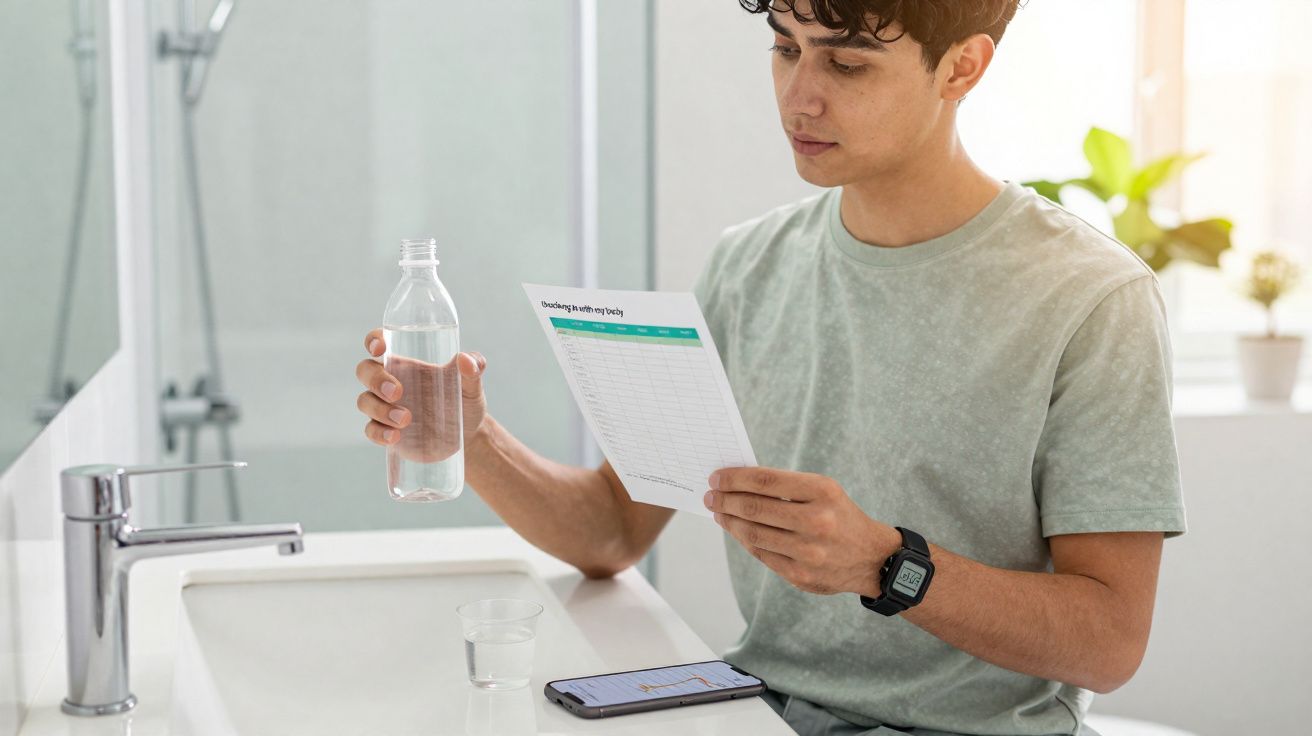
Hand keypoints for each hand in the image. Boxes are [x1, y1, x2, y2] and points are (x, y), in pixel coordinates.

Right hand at [355, 327, 488, 460]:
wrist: (467, 435)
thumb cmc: (465, 400)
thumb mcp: (471, 384)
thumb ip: (474, 368)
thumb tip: (466, 360)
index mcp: (406, 363)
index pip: (380, 343)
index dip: (374, 341)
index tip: (380, 348)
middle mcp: (390, 381)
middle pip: (365, 371)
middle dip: (375, 379)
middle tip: (397, 392)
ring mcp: (385, 407)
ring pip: (364, 401)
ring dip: (379, 409)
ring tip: (405, 419)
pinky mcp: (386, 430)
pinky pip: (371, 430)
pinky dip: (378, 433)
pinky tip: (394, 437)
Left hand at [704, 467, 898, 596]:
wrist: (873, 558)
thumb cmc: (840, 516)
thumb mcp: (824, 491)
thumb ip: (785, 487)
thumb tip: (737, 484)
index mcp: (822, 492)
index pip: (766, 481)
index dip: (735, 478)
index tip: (717, 477)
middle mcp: (817, 521)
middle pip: (754, 508)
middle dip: (725, 500)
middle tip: (711, 495)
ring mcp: (808, 552)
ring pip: (753, 534)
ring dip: (729, 521)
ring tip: (719, 512)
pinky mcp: (800, 575)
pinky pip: (761, 554)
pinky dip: (743, 540)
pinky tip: (736, 530)